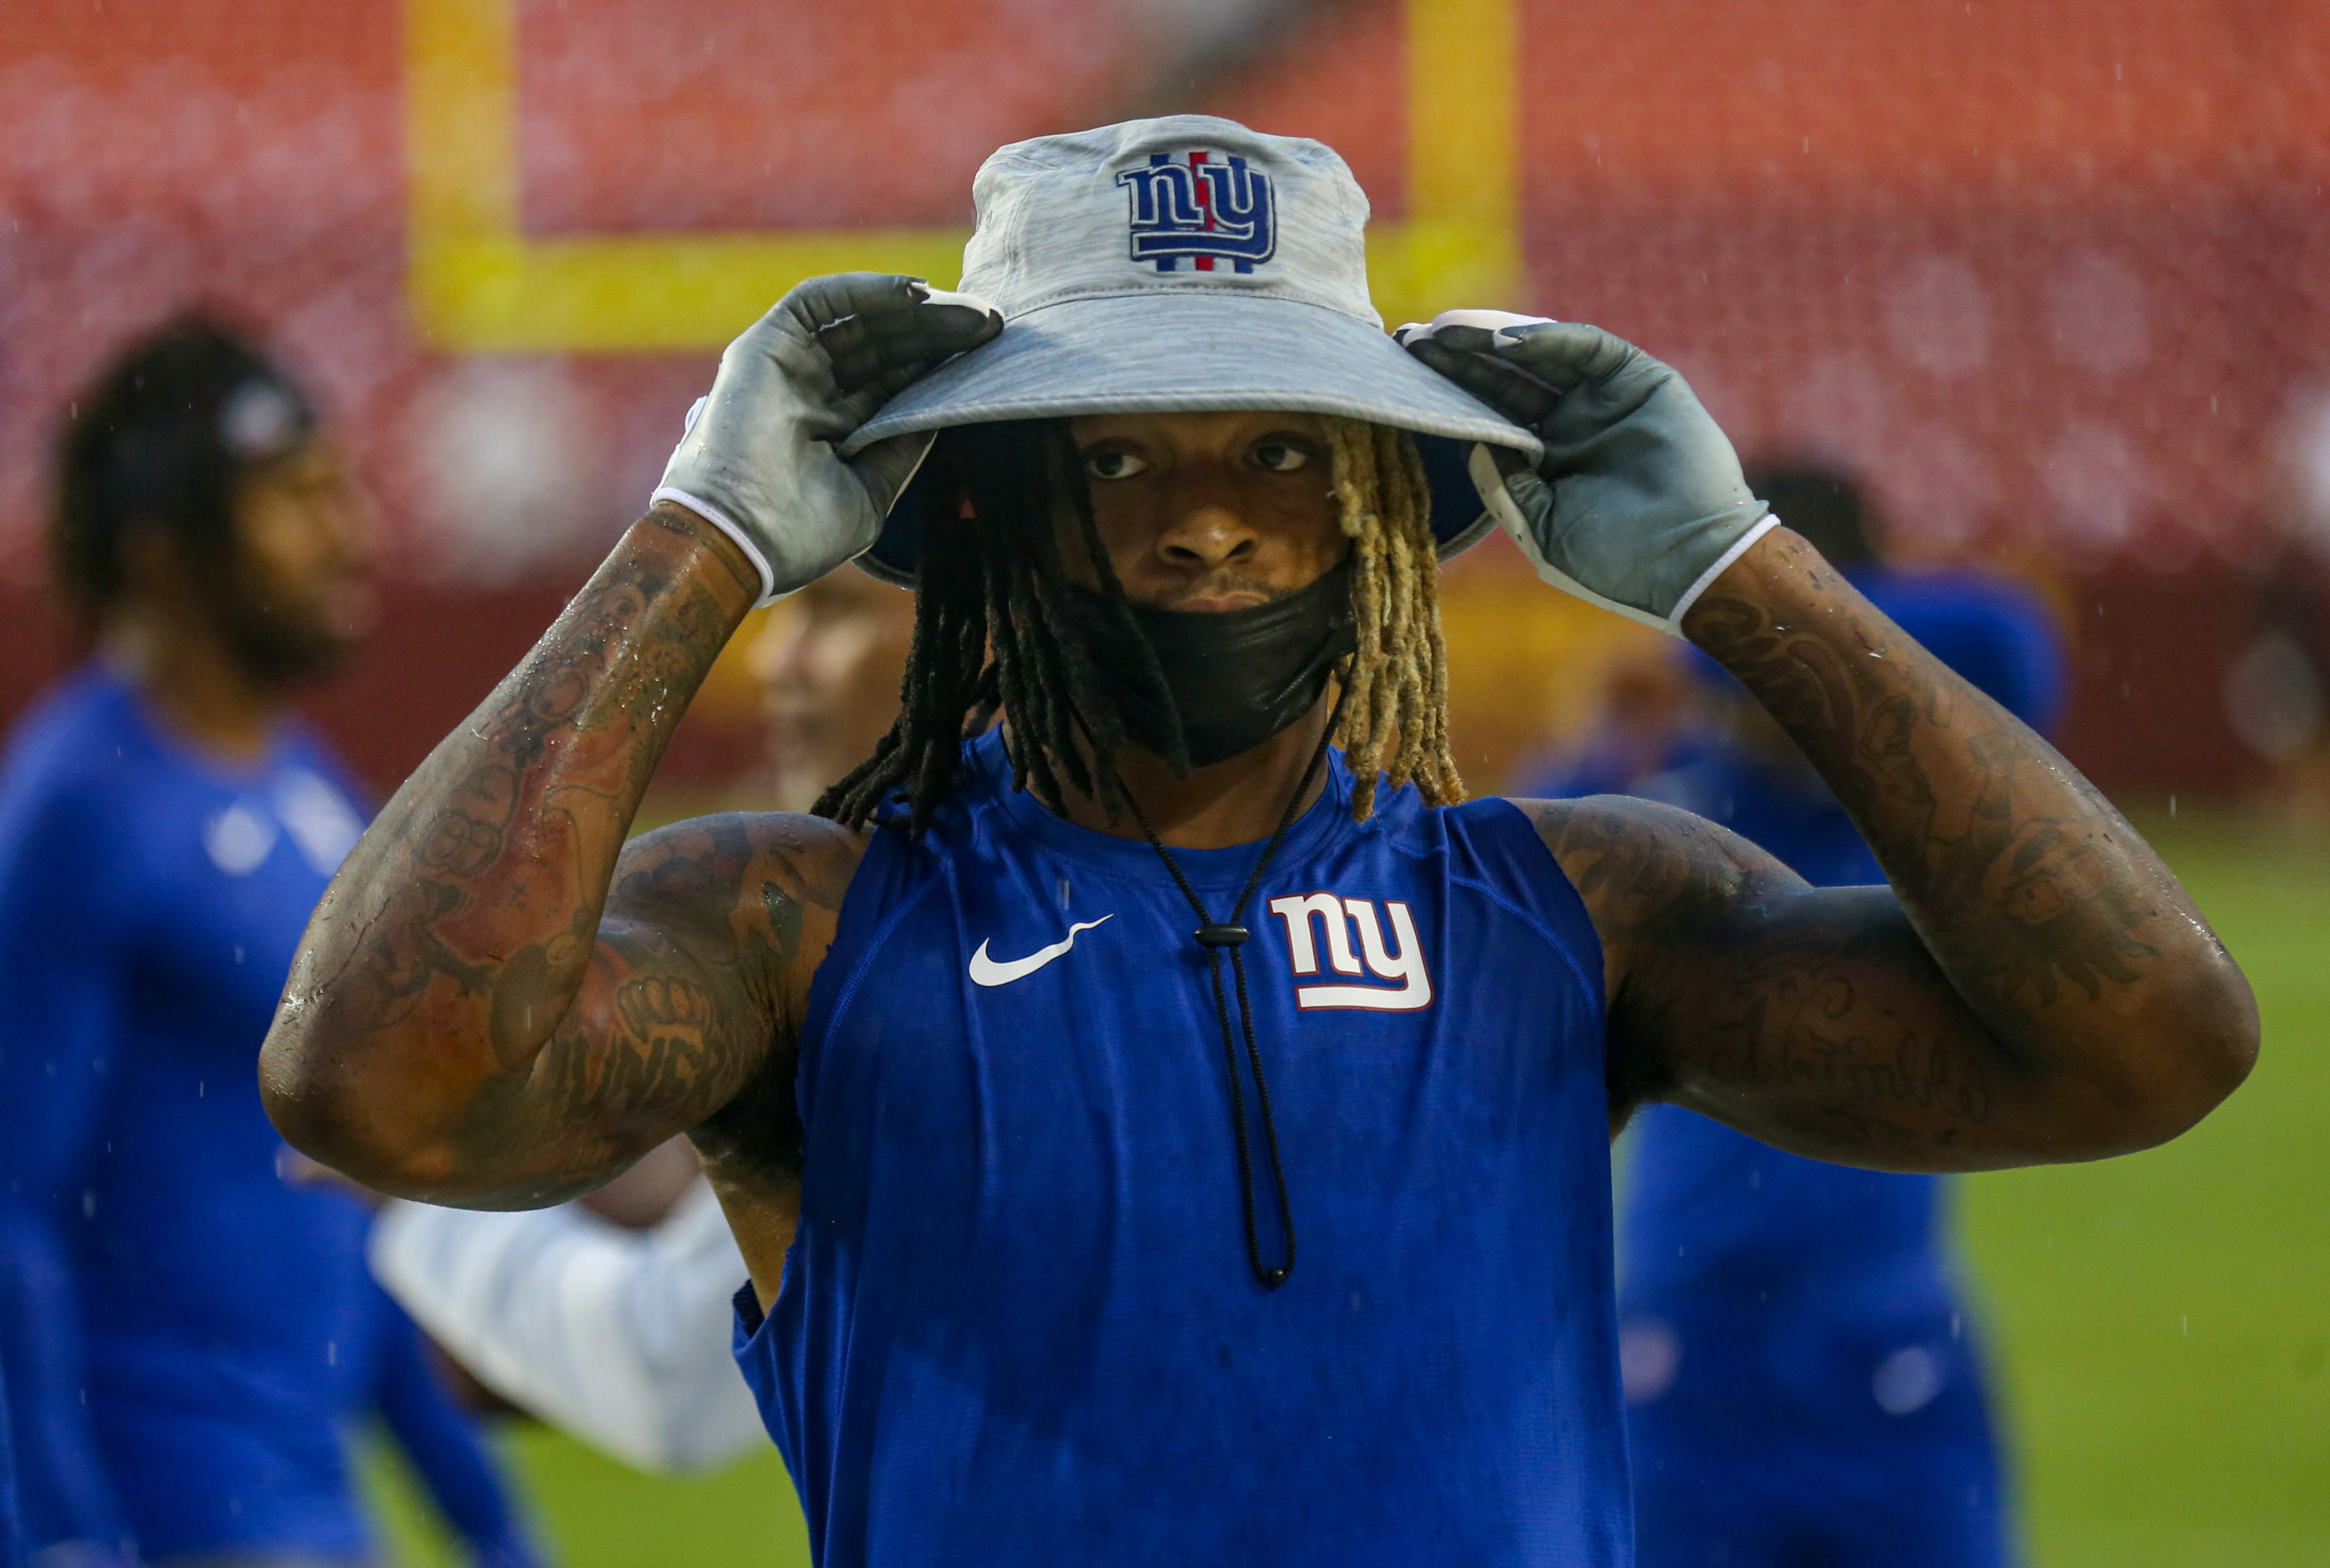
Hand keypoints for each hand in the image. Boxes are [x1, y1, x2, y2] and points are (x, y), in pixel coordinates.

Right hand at [655, 273, 1000, 604]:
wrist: (742, 539)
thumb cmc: (801, 532)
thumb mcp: (872, 490)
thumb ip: (904, 445)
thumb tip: (945, 407)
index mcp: (836, 430)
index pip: (897, 382)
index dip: (943, 365)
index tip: (994, 356)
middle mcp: (812, 393)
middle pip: (885, 346)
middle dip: (940, 333)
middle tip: (995, 325)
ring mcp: (787, 367)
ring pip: (860, 320)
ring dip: (917, 311)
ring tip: (970, 312)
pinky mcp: (764, 346)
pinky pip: (819, 301)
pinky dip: (868, 290)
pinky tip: (918, 294)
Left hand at [1396, 311, 1772, 634]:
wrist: (1690, 566)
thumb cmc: (1617, 563)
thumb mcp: (1541, 528)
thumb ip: (1503, 486)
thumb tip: (1468, 445)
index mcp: (1544, 461)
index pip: (1487, 415)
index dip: (1447, 395)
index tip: (1400, 378)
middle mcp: (1570, 424)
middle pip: (1504, 379)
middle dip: (1458, 359)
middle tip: (1409, 340)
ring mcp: (1604, 400)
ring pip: (1540, 355)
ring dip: (1492, 340)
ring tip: (1445, 332)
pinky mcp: (1640, 380)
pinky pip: (1587, 348)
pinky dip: (1546, 339)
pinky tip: (1502, 339)